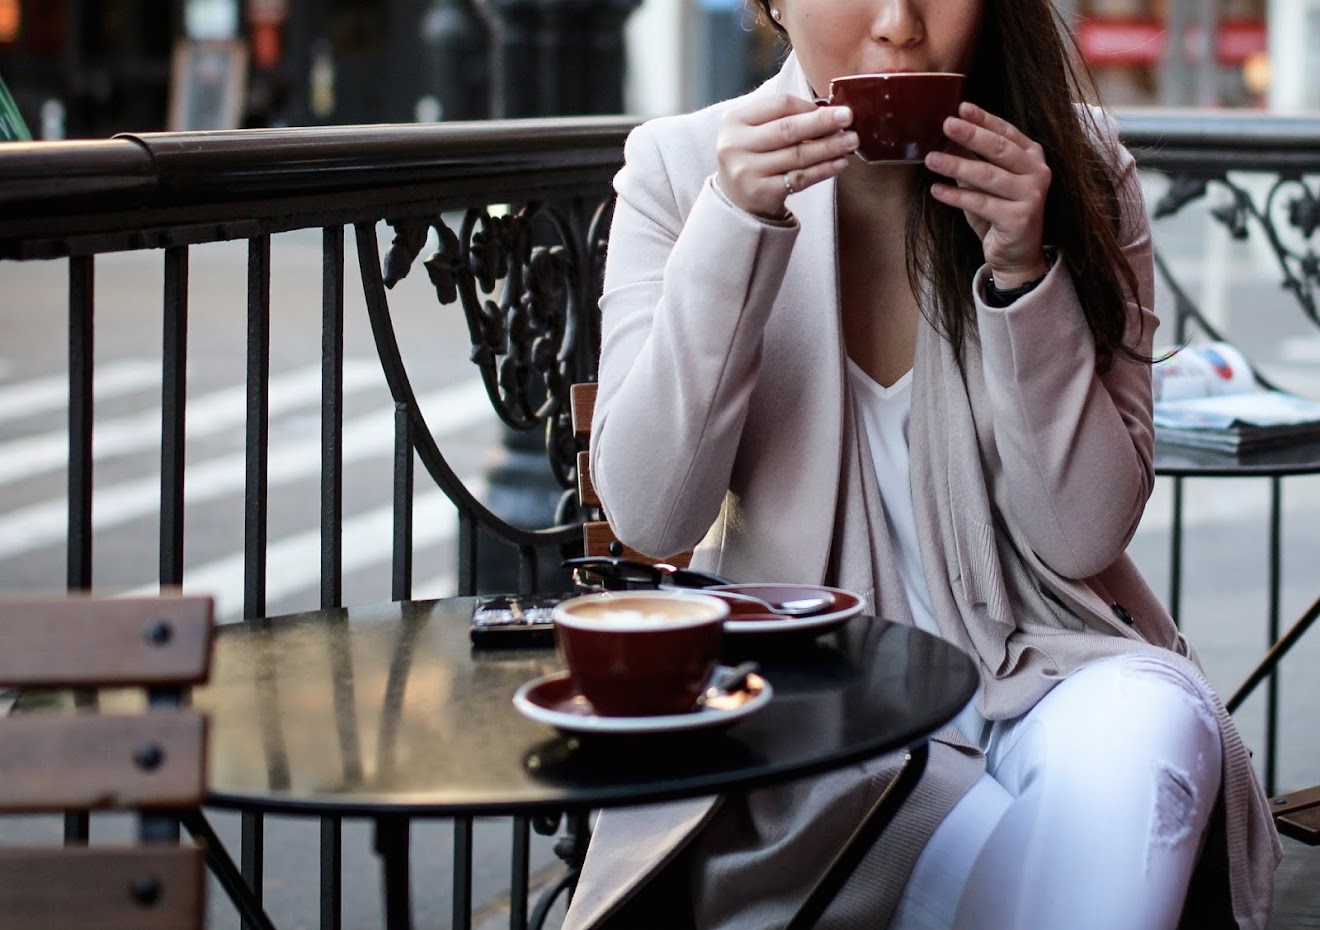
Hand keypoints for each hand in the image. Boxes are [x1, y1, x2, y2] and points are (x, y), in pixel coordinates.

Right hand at [716, 95, 857, 219]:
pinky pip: (799, 178)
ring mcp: (747, 170)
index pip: (779, 105)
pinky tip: (840, 163)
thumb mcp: (755, 131)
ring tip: (851, 141)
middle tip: (848, 117)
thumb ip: (783, 118)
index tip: (832, 108)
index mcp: (735, 120)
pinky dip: (823, 170)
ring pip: (797, 155)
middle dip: (822, 122)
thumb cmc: (753, 157)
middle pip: (787, 129)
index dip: (809, 106)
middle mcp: (735, 144)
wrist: (736, 199)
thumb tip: (829, 112)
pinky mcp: (761, 192)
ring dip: (829, 147)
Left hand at [925, 102, 1051, 287]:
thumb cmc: (999, 214)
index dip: (984, 119)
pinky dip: (956, 196)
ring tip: (931, 159)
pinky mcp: (1020, 218)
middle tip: (947, 124)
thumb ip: (975, 161)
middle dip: (972, 135)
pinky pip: (981, 203)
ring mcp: (1032, 195)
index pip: (1007, 132)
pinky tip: (937, 190)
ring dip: (956, 165)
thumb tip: (948, 138)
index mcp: (1032, 157)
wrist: (1016, 255)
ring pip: (988, 176)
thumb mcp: (987, 184)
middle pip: (1000, 149)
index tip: (962, 107)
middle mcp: (1037, 172)